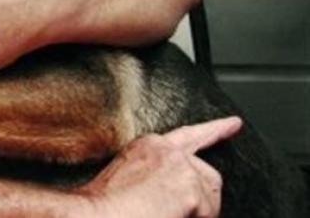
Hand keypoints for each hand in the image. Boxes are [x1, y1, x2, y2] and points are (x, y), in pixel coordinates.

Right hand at [78, 117, 241, 217]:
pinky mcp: (190, 186)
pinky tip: (171, 217)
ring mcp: (180, 166)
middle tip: (194, 204)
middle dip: (205, 194)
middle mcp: (166, 149)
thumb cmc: (104, 204)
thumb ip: (153, 175)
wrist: (97, 214)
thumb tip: (171, 193)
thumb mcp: (126, 179)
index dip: (215, 129)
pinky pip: (208, 213)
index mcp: (147, 146)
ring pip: (211, 196)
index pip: (188, 135)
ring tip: (168, 215)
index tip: (234, 123)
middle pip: (207, 173)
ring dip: (198, 211)